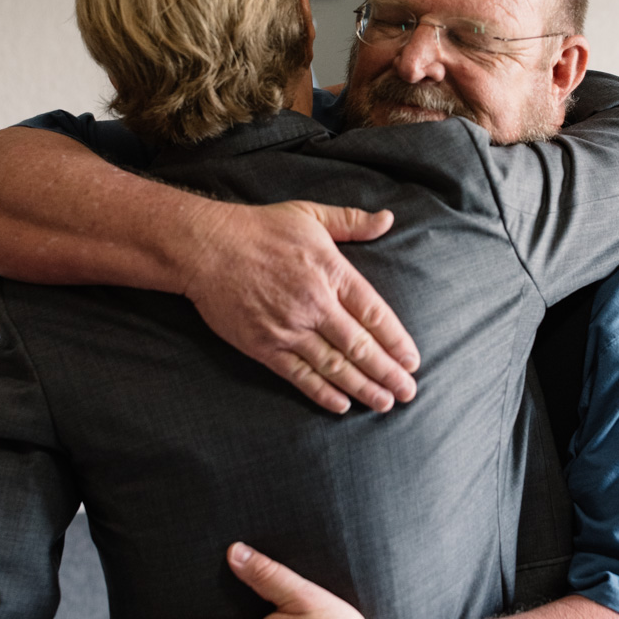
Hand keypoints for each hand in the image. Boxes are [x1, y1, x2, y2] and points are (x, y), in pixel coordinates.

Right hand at [179, 198, 419, 413]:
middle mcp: (314, 304)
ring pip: (334, 366)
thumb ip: (352, 221)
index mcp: (331, 272)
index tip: (413, 360)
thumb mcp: (310, 214)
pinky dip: (322, 393)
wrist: (206, 247)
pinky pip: (299, 375)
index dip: (397, 341)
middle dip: (388, 373)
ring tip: (384, 403)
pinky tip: (342, 405)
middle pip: (360, 346)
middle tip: (408, 392)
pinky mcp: (264, 346)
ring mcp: (289, 328)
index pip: (375, 314)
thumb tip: (388, 219)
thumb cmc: (260, 228)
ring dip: (363, 388)